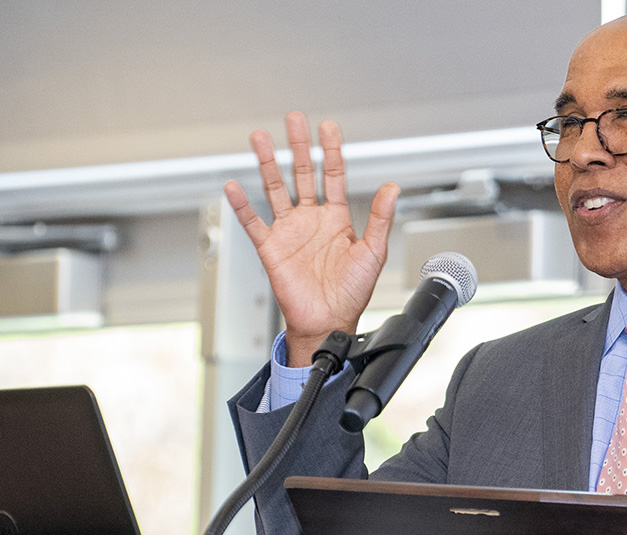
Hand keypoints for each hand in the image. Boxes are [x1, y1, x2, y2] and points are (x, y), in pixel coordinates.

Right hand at [224, 111, 399, 366]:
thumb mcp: (373, 252)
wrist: (328, 322)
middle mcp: (312, 220)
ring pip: (276, 189)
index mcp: (337, 219)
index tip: (328, 127)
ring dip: (268, 164)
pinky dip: (242, 205)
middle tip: (294, 119)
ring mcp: (290, 232)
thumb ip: (381, 217)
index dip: (331, 151)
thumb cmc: (351, 293)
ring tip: (260, 138)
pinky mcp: (271, 248)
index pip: (334, 176)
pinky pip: (253, 223)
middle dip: (299, 146)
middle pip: (303, 173)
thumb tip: (393, 186)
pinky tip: (234, 186)